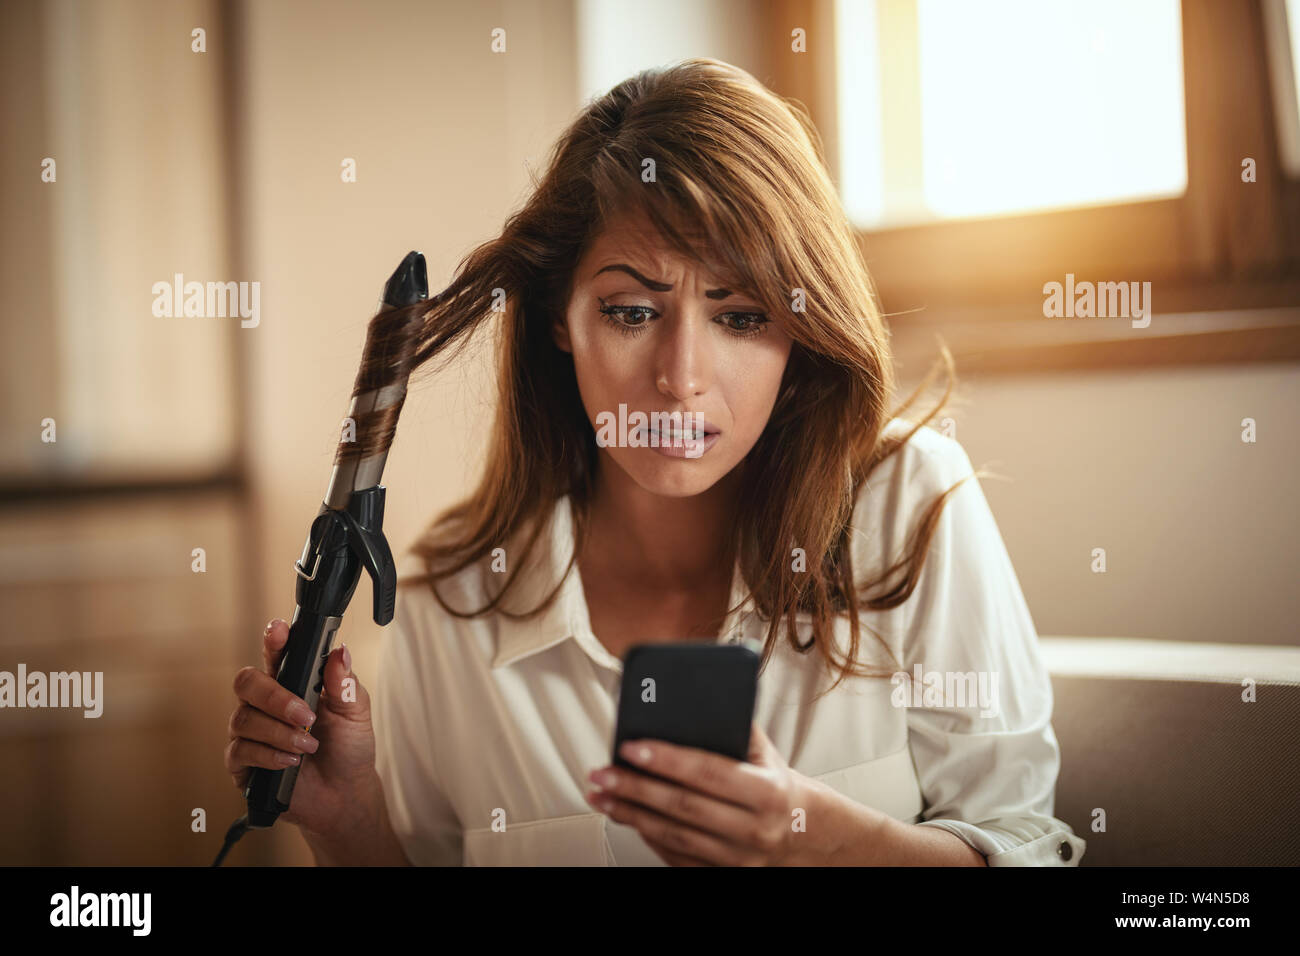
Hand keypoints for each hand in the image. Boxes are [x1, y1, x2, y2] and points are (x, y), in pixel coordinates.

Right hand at [224, 618, 379, 838]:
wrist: (344, 794)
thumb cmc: (348, 748)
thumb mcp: (356, 713)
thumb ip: (345, 684)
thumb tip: (340, 652)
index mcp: (293, 682)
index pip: (276, 654)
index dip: (273, 640)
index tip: (278, 631)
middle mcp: (267, 703)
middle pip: (247, 682)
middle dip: (275, 697)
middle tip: (306, 715)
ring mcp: (252, 732)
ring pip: (244, 718)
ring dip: (280, 733)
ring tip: (308, 746)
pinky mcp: (243, 762)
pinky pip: (240, 750)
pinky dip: (269, 755)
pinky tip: (291, 761)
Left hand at [584, 722, 825, 865]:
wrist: (802, 833)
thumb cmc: (775, 785)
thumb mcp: (766, 753)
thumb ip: (734, 726)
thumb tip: (692, 697)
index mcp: (766, 791)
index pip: (708, 772)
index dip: (666, 759)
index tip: (631, 746)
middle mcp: (753, 829)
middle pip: (682, 807)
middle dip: (635, 788)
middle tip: (603, 773)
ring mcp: (737, 858)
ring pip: (673, 836)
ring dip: (630, 814)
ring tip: (601, 796)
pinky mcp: (723, 875)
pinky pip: (676, 857)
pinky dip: (647, 836)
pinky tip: (627, 817)